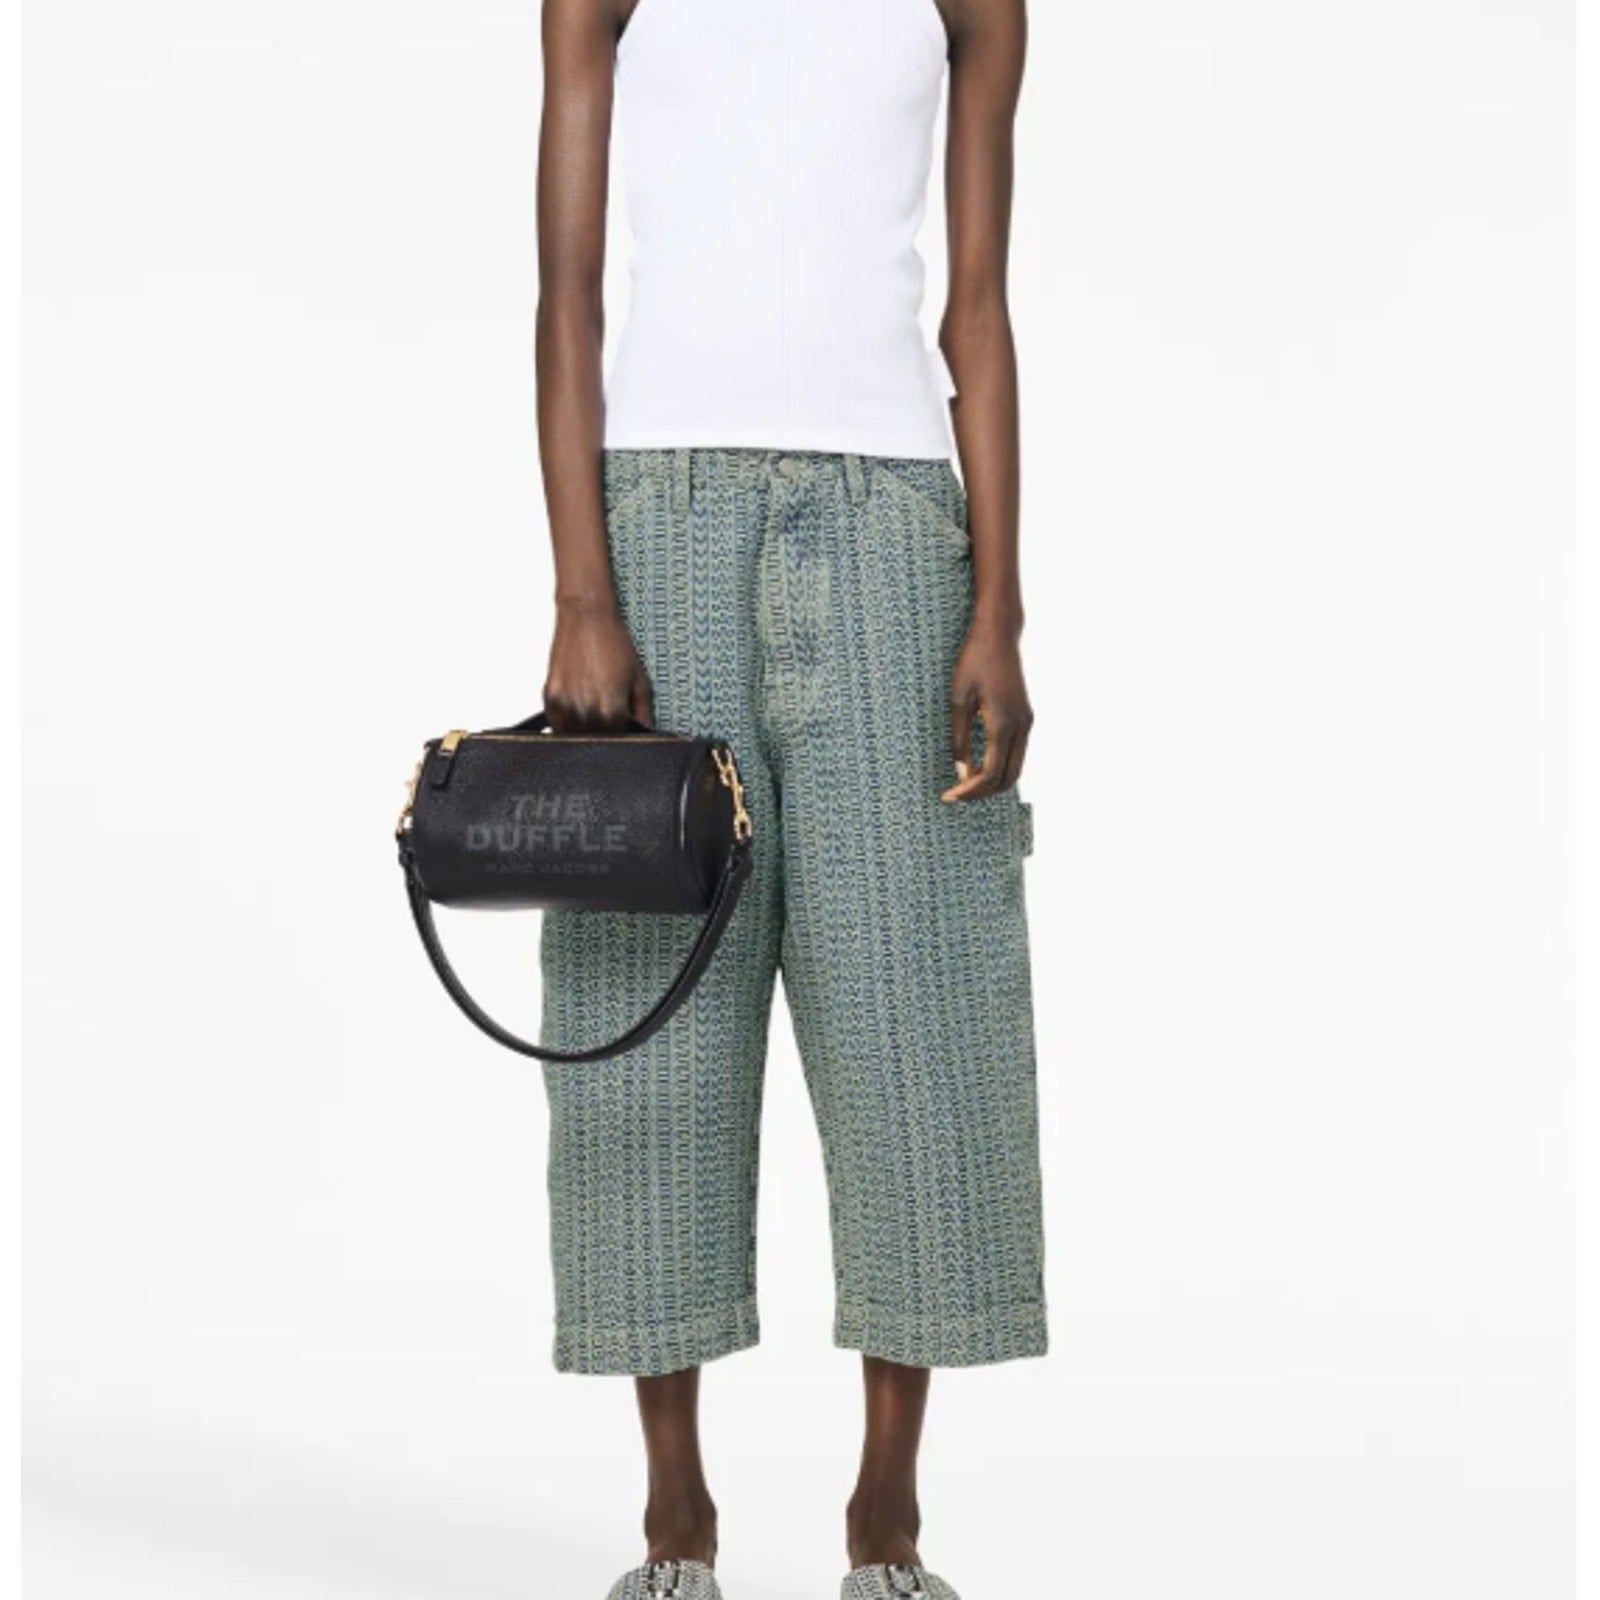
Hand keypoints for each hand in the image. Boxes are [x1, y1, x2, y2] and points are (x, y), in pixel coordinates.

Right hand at [543, 596, 654, 731]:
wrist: (587, 618)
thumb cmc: (613, 644)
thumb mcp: (640, 680)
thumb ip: (644, 713)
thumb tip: (645, 733)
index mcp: (611, 711)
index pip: (619, 741)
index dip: (624, 736)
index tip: (625, 729)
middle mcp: (587, 712)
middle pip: (596, 741)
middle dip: (605, 733)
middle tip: (609, 715)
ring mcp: (565, 706)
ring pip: (574, 737)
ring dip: (584, 731)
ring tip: (593, 706)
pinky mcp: (550, 697)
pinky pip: (557, 723)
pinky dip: (566, 722)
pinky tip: (578, 704)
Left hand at [942, 615, 1031, 800]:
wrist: (999, 635)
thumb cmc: (974, 661)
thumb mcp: (958, 700)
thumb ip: (960, 739)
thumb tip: (961, 772)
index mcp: (1004, 723)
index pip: (990, 773)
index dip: (970, 791)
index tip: (948, 796)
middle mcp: (1021, 727)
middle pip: (1008, 778)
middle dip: (982, 792)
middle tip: (956, 795)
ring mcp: (1027, 723)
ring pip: (1015, 769)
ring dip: (992, 782)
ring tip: (964, 782)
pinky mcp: (1025, 718)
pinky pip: (1016, 754)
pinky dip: (999, 767)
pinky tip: (977, 765)